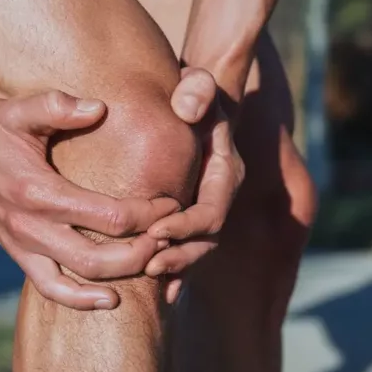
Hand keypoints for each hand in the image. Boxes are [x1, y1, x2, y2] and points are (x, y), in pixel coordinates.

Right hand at [0, 91, 179, 310]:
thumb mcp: (20, 108)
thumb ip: (57, 106)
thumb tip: (98, 110)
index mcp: (36, 192)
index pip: (107, 216)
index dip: (147, 214)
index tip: (171, 201)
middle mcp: (30, 226)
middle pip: (98, 258)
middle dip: (143, 251)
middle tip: (171, 234)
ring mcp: (23, 245)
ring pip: (78, 277)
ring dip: (121, 275)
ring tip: (154, 263)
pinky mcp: (19, 253)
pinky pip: (50, 288)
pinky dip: (80, 300)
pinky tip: (110, 299)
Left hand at [144, 68, 245, 301]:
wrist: (192, 98)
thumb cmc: (191, 90)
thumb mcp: (197, 82)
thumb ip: (198, 90)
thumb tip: (189, 109)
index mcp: (225, 171)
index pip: (211, 210)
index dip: (185, 227)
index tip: (155, 233)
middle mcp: (221, 194)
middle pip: (207, 239)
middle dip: (179, 255)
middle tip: (147, 266)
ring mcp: (208, 205)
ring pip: (198, 248)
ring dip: (176, 265)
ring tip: (146, 273)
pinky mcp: (192, 211)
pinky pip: (188, 246)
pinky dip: (176, 268)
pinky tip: (159, 289)